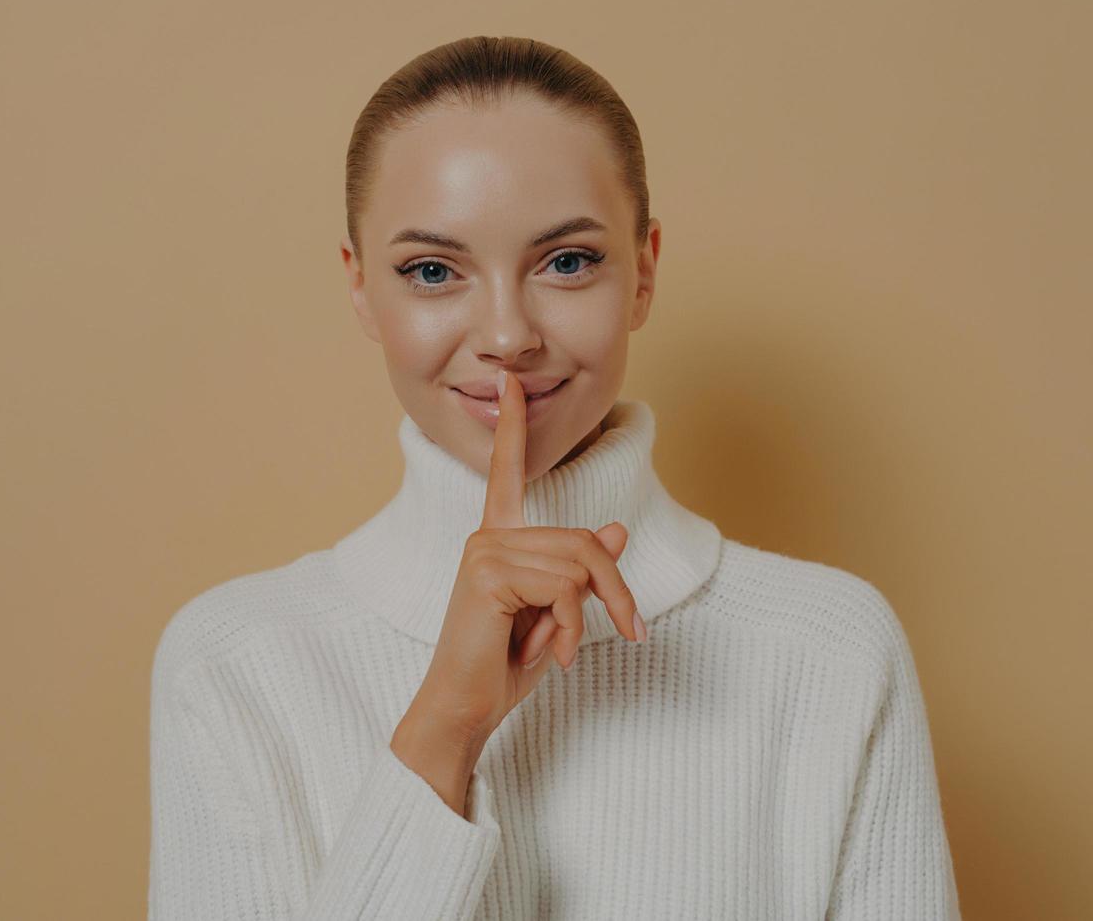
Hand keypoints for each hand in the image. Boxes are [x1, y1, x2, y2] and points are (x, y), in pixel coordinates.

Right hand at [415, 369, 643, 741]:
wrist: (463, 709)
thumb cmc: (502, 666)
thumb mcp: (555, 615)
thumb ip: (581, 572)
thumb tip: (616, 529)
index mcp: (498, 540)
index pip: (506, 472)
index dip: (511, 427)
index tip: (510, 384)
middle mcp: (488, 535)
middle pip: (584, 540)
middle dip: (615, 590)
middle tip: (628, 631)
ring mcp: (485, 550)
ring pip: (580, 564)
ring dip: (589, 616)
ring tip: (562, 649)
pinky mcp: (489, 572)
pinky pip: (563, 587)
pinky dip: (570, 625)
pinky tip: (548, 652)